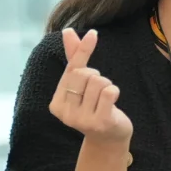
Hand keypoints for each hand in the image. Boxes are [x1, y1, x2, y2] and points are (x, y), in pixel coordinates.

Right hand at [50, 28, 131, 148]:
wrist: (109, 139)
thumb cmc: (94, 107)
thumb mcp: (82, 85)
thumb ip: (74, 59)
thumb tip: (67, 32)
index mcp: (56, 104)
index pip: (71, 70)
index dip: (83, 51)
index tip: (94, 33)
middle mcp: (65, 114)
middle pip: (84, 74)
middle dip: (96, 76)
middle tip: (98, 92)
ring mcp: (82, 120)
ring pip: (98, 82)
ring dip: (107, 85)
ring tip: (105, 100)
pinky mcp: (100, 123)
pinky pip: (109, 92)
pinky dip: (114, 91)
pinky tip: (112, 103)